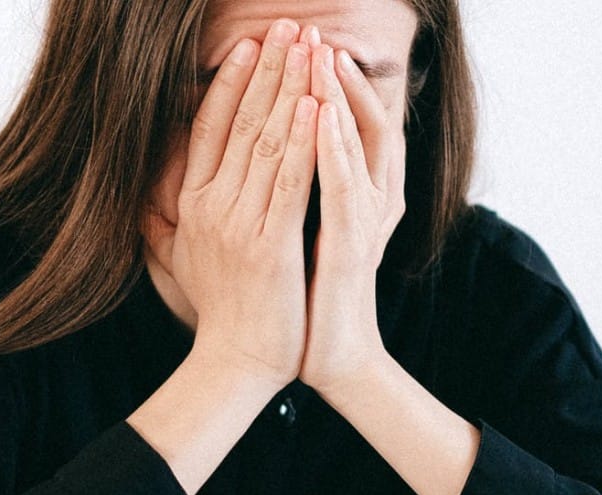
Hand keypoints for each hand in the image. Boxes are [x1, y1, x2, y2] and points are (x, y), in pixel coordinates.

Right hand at [160, 19, 317, 384]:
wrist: (236, 361)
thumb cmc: (219, 309)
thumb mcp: (183, 255)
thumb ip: (172, 215)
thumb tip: (154, 187)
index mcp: (192, 204)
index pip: (209, 128)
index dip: (229, 82)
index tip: (248, 44)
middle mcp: (210, 207)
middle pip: (242, 123)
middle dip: (268, 68)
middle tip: (289, 25)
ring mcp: (238, 224)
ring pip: (267, 142)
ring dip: (290, 87)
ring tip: (309, 44)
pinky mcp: (269, 245)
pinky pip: (289, 181)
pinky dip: (303, 140)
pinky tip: (316, 103)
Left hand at [297, 31, 407, 393]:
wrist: (328, 356)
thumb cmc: (302, 300)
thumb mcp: (286, 238)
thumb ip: (276, 200)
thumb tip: (239, 168)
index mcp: (343, 194)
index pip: (329, 124)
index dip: (309, 84)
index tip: (283, 47)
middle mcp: (362, 198)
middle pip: (347, 121)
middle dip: (324, 74)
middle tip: (306, 31)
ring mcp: (362, 219)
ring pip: (352, 143)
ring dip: (334, 96)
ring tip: (317, 54)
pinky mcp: (354, 244)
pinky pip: (344, 187)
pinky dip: (333, 148)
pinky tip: (320, 115)